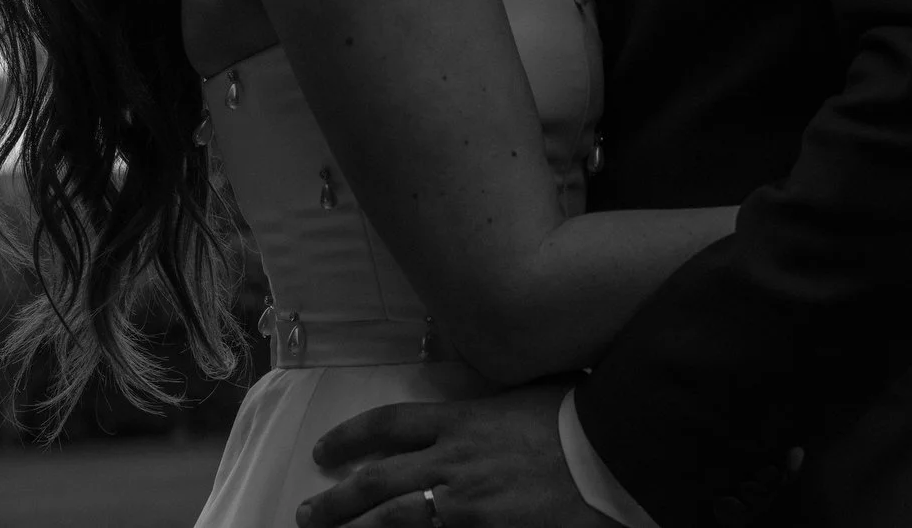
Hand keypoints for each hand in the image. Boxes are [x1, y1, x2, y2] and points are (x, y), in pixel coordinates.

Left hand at [297, 380, 617, 526]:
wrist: (606, 452)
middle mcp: (452, 460)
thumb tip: (474, 410)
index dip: (351, 436)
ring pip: (394, 520)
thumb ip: (490, 408)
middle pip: (377, 482)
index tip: (324, 450)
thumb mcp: (523, 396)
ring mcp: (465, 501)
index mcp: (460, 419)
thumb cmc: (572, 419)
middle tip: (306, 515)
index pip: (390, 424)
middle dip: (336, 502)